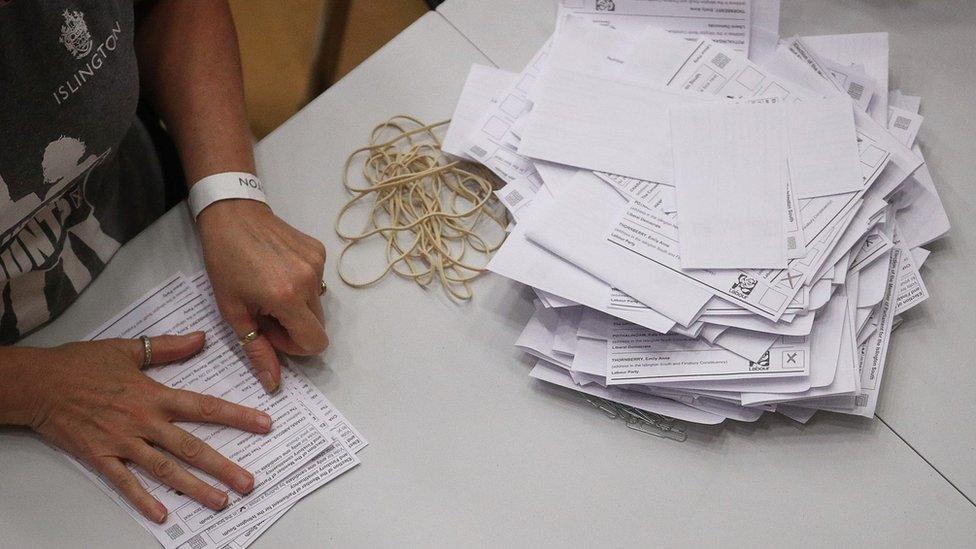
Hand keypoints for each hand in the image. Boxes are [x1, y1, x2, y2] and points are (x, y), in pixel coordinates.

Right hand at [25, 333, 272, 523]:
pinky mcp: (99, 457)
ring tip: (220, 502)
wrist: (37, 383)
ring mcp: (122, 443)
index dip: (237, 417)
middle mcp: (144, 422)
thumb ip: (167, 347)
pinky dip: (143, 500)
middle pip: (192, 447)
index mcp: (154, 395)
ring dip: (195, 488)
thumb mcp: (127, 349)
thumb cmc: (79, 364)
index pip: (205, 407)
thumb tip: (200, 338)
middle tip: (248, 483)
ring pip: (165, 470)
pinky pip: (125, 483)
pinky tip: (163, 514)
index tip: (263, 425)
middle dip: (223, 466)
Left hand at [197, 200, 328, 392]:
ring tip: (269, 287)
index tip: (271, 331)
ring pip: (318, 304)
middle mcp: (310, 281)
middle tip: (266, 311)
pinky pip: (317, 283)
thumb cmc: (224, 262)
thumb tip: (273, 384)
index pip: (316, 343)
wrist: (233, 215)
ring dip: (297, 305)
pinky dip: (301, 285)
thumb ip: (257, 349)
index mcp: (288, 298)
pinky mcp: (320, 251)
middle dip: (294, 326)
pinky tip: (278, 270)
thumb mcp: (233, 311)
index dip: (295, 346)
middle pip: (318, 325)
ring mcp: (318, 264)